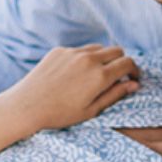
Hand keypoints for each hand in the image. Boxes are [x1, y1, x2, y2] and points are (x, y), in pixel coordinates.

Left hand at [0, 45, 139, 135]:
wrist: (28, 105)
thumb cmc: (61, 113)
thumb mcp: (92, 110)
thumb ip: (115, 94)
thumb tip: (134, 84)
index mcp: (100, 75)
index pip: (128, 63)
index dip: (134, 70)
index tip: (133, 78)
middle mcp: (88, 59)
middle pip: (116, 51)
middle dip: (121, 62)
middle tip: (118, 76)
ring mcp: (73, 52)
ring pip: (98, 48)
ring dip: (104, 58)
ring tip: (97, 75)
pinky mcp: (59, 50)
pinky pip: (79, 50)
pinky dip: (84, 58)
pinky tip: (75, 74)